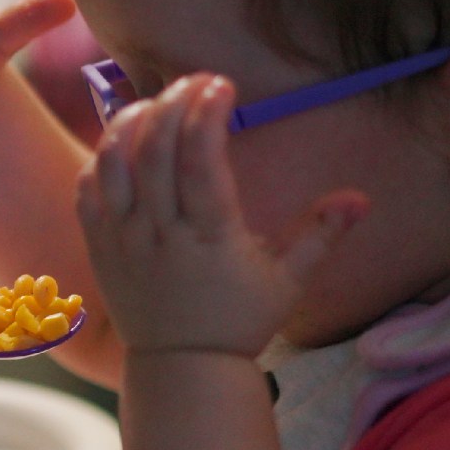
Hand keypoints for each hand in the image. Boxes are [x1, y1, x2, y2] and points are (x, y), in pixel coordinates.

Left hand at [76, 75, 367, 358]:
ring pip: (114, 164)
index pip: (200, 162)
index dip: (206, 116)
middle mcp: (161, 234)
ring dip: (130, 122)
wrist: (182, 368)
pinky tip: (122, 139)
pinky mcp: (98, 247)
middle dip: (174, 103)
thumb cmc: (240, 321)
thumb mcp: (289, 281)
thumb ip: (321, 234)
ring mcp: (123, 240)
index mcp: (209, 238)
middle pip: (156, 152)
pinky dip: (101, 158)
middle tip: (195, 81)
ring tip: (155, 100)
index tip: (220, 84)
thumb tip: (362, 198)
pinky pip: (87, 191)